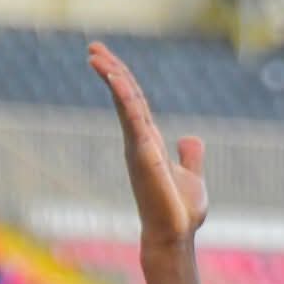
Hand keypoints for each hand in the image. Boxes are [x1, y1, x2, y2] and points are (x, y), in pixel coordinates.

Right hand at [89, 41, 207, 251]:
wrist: (176, 235)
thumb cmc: (180, 212)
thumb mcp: (191, 177)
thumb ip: (189, 156)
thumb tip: (190, 137)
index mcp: (149, 142)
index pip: (135, 102)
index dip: (123, 78)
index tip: (105, 58)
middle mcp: (139, 141)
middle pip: (125, 96)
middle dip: (111, 70)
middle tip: (93, 47)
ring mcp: (139, 146)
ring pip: (125, 103)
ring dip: (112, 76)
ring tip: (95, 55)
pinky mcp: (144, 153)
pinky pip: (133, 118)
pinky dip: (124, 96)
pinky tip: (116, 77)